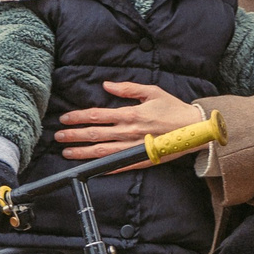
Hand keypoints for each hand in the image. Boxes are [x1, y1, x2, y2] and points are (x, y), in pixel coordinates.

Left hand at [51, 81, 203, 160]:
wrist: (195, 129)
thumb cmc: (173, 108)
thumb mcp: (152, 91)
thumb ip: (127, 88)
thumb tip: (106, 84)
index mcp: (130, 114)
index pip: (97, 115)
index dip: (78, 117)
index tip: (65, 118)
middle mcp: (129, 132)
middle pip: (95, 134)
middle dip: (74, 136)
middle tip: (58, 137)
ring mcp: (134, 147)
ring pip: (102, 152)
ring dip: (82, 152)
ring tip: (66, 153)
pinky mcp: (141, 159)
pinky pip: (119, 165)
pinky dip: (103, 167)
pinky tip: (90, 168)